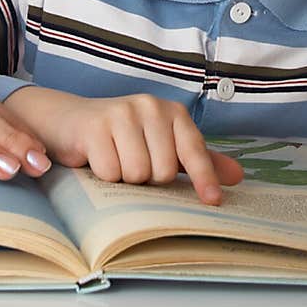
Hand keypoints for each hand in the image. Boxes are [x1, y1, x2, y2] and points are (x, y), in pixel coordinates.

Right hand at [9, 88, 243, 204]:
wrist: (69, 120)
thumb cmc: (120, 137)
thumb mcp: (161, 145)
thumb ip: (196, 160)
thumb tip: (237, 176)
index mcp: (170, 111)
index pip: (194, 150)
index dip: (204, 177)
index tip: (212, 201)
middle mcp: (149, 106)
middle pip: (163, 171)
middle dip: (148, 179)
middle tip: (132, 163)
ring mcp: (121, 113)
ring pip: (138, 174)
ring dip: (125, 179)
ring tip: (115, 159)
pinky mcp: (96, 126)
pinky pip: (111, 172)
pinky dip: (104, 175)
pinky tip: (96, 158)